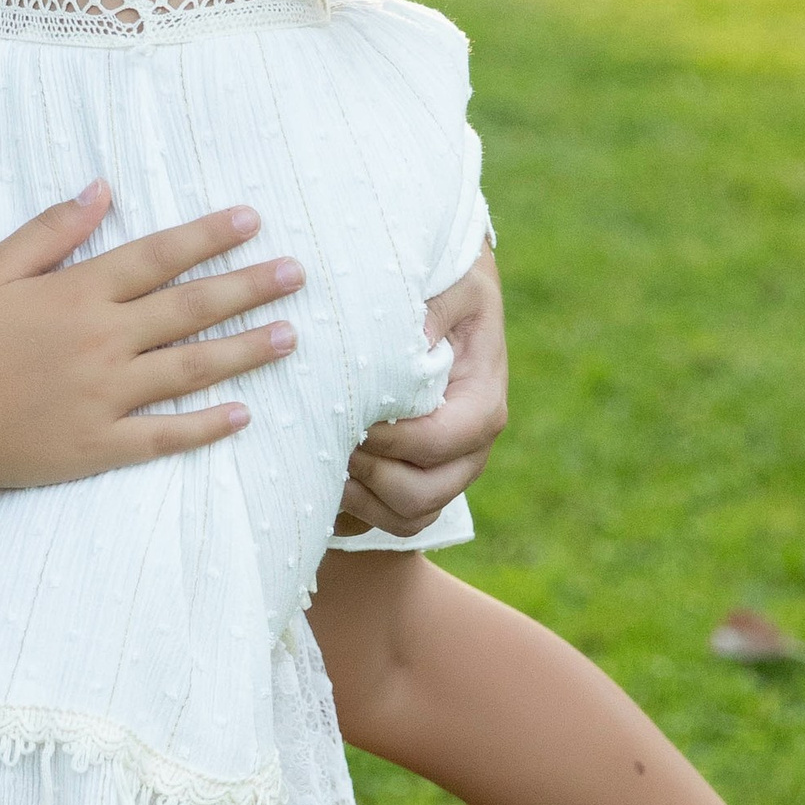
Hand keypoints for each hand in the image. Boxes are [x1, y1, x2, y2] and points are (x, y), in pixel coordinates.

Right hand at [0, 191, 303, 493]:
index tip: (253, 221)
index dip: (208, 236)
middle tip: (297, 274)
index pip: (158, 256)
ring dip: (245, 350)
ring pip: (192, 368)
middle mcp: (103, 341)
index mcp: (79, 293)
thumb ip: (51, 230)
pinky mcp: (102, 445)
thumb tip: (103, 190)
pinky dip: (206, 427)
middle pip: (190, 308)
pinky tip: (242, 415)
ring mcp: (108, 396)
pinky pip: (165, 435)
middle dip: (248, 287)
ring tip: (289, 335)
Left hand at [334, 242, 507, 534]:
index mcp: (483, 400)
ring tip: (322, 460)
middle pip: (424, 494)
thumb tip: (411, 341)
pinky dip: (361, 511)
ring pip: (409, 517)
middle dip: (369, 474)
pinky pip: (396, 521)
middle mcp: (472, 446)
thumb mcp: (455, 283)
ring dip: (360, 499)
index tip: (349, 415)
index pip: (441, 441)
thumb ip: (435, 308)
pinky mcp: (424, 479)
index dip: (393, 439)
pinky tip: (325, 475)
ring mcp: (450, 470)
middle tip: (326, 440)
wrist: (448, 296)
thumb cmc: (448, 285)